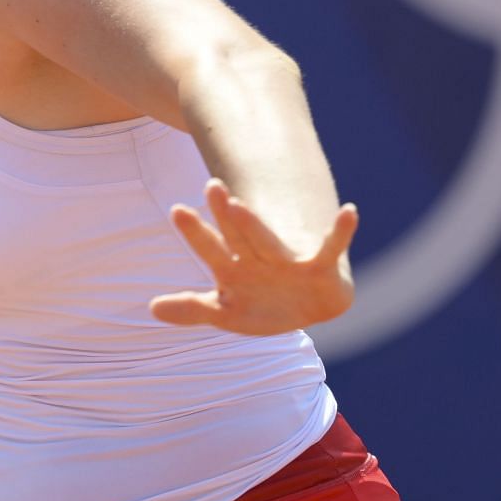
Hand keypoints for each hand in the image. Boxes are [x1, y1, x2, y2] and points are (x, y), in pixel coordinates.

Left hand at [149, 179, 357, 335]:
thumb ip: (193, 309)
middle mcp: (257, 257)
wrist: (309, 308)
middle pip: (237, 235)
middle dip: (224, 216)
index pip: (210, 247)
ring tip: (240, 205)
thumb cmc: (262, 306)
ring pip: (269, 241)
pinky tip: (349, 211)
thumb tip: (152, 308)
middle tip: (211, 187)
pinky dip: (341, 231)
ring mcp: (287, 260)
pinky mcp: (319, 266)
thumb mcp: (226, 313)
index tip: (177, 209)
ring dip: (256, 226)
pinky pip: (332, 246)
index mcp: (233, 266)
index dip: (195, 232)